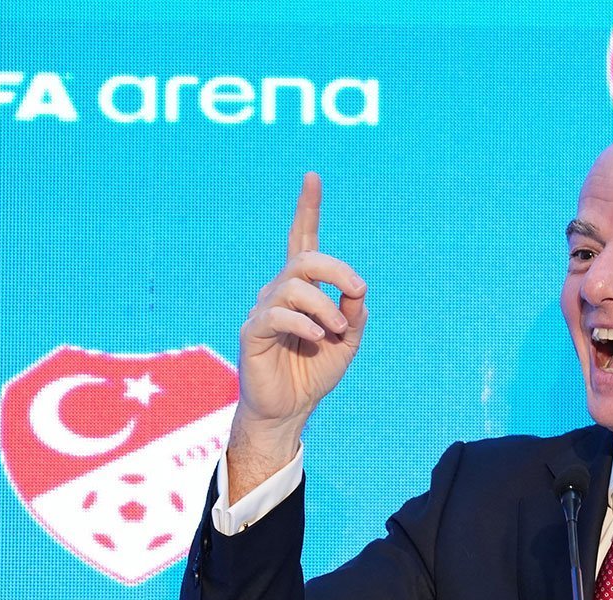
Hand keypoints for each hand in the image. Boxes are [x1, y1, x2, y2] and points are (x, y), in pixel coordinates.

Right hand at [226, 173, 367, 500]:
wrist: (290, 409)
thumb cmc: (315, 372)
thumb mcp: (348, 341)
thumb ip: (354, 313)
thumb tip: (356, 292)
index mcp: (303, 289)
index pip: (303, 240)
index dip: (308, 209)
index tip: (313, 177)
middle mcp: (279, 292)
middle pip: (305, 259)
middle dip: (337, 270)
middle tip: (358, 292)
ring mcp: (264, 310)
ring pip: (295, 286)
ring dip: (325, 306)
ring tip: (336, 332)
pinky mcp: (253, 332)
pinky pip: (278, 314)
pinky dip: (305, 322)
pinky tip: (318, 338)